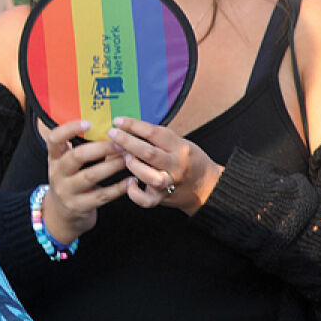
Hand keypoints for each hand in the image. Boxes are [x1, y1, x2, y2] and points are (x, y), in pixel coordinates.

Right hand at [41, 118, 133, 242]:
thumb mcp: (68, 165)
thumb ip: (84, 151)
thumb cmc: (71, 182)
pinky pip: (101, 196)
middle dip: (101, 148)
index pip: (54, 139)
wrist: (61, 216)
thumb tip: (112, 132)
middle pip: (76, 156)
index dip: (69, 129)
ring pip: (91, 176)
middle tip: (120, 143)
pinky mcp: (78, 206)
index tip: (89, 123)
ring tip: (128, 159)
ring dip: (112, 166)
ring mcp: (66, 191)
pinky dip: (118, 188)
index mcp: (54, 158)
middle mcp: (57, 173)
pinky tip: (131, 181)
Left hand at [106, 116, 223, 215]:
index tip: (118, 121)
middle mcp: (176, 164)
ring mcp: (170, 182)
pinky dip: (135, 193)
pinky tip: (130, 183)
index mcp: (179, 147)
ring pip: (150, 176)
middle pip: (149, 153)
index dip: (133, 125)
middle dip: (127, 142)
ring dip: (134, 166)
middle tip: (113, 134)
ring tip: (125, 158)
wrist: (208, 186)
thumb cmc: (189, 160)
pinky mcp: (164, 197)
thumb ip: (158, 138)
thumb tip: (128, 129)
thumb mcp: (180, 143)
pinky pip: (147, 200)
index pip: (154, 133)